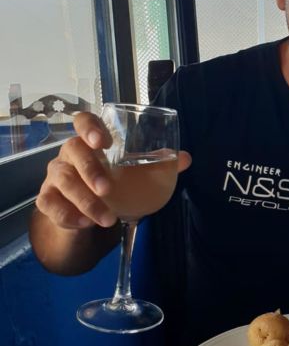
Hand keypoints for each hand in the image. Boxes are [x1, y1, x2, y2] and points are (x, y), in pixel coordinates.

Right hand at [35, 111, 191, 230]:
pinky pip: (50, 204)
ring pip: (62, 180)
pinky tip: (85, 224)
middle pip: (72, 150)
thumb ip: (159, 165)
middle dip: (90, 169)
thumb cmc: (111, 184)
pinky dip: (67, 215)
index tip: (103, 141)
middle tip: (107, 189)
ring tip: (107, 218)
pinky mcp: (47, 199)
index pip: (83, 121)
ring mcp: (55, 175)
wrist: (84, 216)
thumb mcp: (134, 175)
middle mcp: (70, 154)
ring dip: (84, 200)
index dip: (89, 127)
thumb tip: (185, 158)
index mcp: (91, 141)